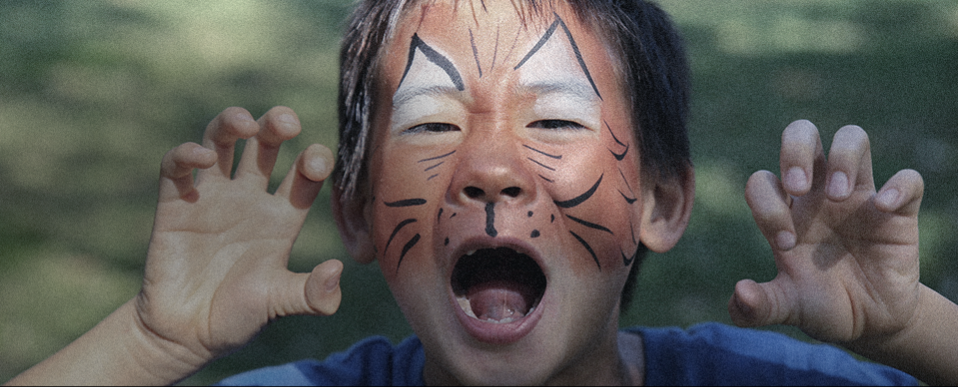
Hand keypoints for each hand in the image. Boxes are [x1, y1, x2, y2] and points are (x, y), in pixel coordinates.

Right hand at [136, 106, 341, 362]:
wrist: (186, 335)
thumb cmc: (239, 317)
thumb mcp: (279, 304)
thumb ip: (311, 294)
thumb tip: (336, 269)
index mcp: (282, 217)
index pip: (304, 175)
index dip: (314, 160)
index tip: (315, 161)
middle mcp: (249, 199)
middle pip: (266, 146)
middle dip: (276, 125)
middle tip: (286, 121)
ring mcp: (212, 198)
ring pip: (222, 142)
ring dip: (232, 123)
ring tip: (244, 122)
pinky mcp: (174, 205)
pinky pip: (177, 167)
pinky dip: (186, 154)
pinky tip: (203, 160)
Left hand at [729, 120, 923, 343]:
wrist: (869, 322)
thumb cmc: (821, 304)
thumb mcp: (788, 307)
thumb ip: (757, 307)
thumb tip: (740, 294)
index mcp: (786, 211)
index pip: (762, 181)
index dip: (766, 204)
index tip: (785, 243)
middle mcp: (817, 194)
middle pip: (802, 134)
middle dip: (795, 150)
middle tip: (799, 188)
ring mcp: (858, 198)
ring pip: (852, 138)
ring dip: (842, 157)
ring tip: (837, 195)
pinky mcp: (898, 212)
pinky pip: (907, 179)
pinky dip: (899, 186)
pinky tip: (884, 209)